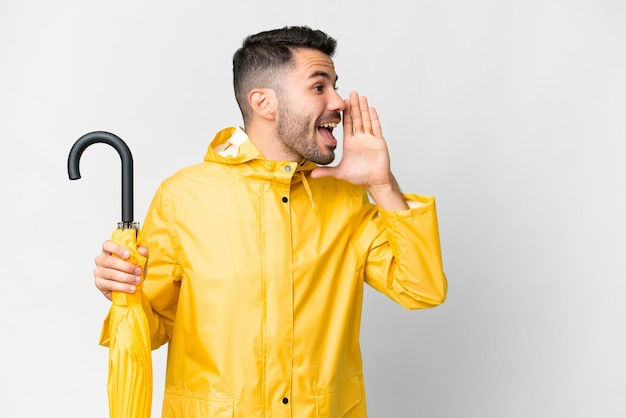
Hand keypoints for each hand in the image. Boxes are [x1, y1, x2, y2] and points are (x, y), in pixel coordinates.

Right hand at [94, 240, 148, 299]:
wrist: (132, 285)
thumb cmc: (132, 269)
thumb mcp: (141, 259)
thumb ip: (143, 252)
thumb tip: (141, 250)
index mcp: (108, 250)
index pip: (107, 245)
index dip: (117, 249)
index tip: (128, 255)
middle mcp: (101, 260)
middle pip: (110, 261)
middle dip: (126, 267)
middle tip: (138, 271)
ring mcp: (98, 271)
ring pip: (111, 274)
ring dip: (126, 277)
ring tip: (137, 280)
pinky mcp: (99, 283)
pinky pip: (110, 285)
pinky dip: (123, 287)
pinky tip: (131, 288)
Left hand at [312, 91, 408, 209]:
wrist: (374, 181)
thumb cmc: (359, 177)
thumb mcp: (340, 173)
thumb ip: (326, 172)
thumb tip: (311, 174)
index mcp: (350, 143)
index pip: (347, 124)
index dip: (345, 113)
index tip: (343, 102)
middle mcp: (359, 138)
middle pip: (356, 118)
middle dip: (354, 106)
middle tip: (352, 92)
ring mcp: (369, 139)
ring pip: (366, 120)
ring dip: (363, 108)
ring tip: (361, 97)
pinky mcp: (378, 142)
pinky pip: (376, 128)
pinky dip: (373, 118)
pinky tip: (371, 109)